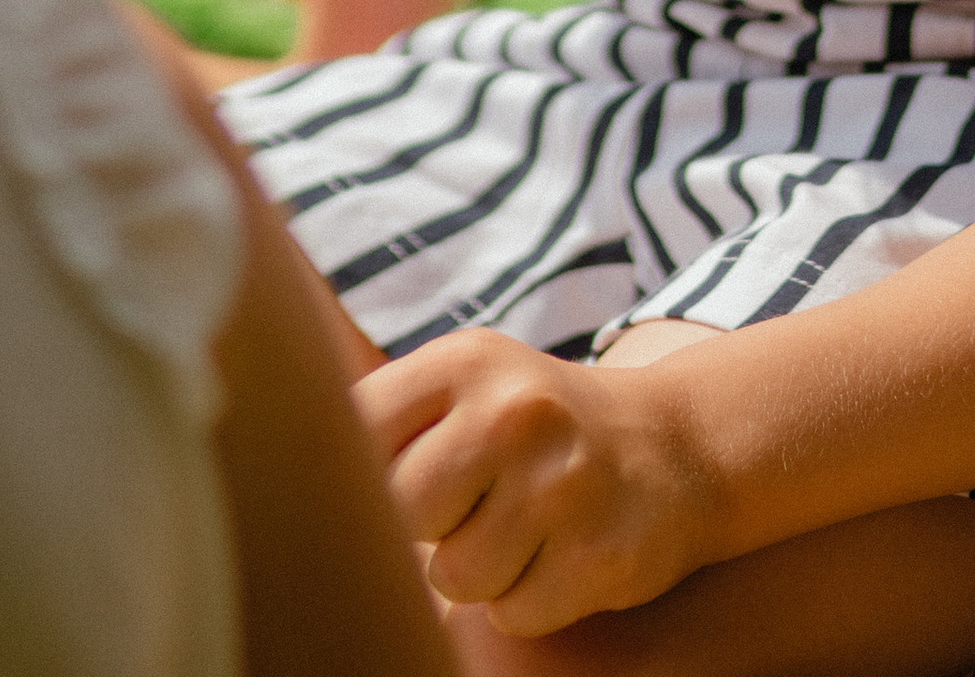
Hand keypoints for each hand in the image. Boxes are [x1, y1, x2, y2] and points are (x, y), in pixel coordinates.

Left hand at [357, 327, 714, 634]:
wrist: (675, 445)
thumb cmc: (539, 426)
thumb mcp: (472, 386)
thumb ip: (392, 421)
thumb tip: (299, 490)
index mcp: (467, 362)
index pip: (359, 431)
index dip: (361, 474)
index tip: (381, 482)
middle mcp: (514, 411)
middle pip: (402, 512)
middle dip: (428, 526)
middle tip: (473, 503)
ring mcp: (561, 483)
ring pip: (455, 577)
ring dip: (479, 571)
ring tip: (521, 526)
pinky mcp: (598, 553)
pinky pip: (513, 612)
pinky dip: (528, 598)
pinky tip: (559, 552)